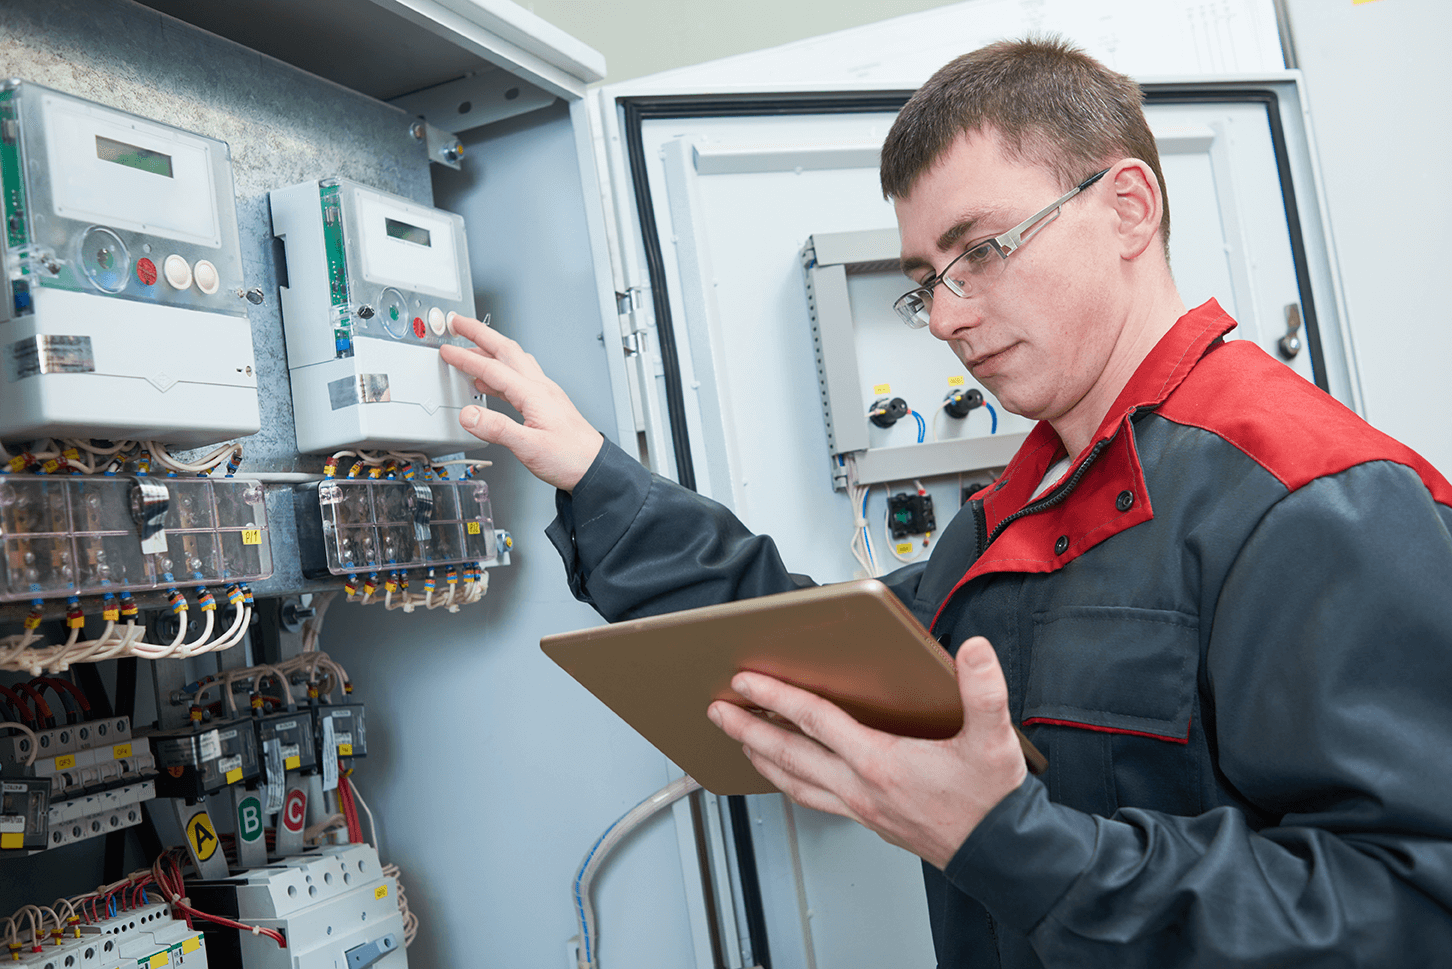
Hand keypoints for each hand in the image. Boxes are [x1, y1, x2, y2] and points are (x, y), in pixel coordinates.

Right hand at [439, 313, 603, 491]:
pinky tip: (490, 383)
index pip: (493, 369)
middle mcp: (540, 387)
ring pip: (514, 360)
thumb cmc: (570, 457)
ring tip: (470, 349)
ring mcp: (545, 393)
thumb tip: (468, 415)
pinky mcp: (547, 403)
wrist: (594, 467)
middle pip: (506, 350)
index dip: (467, 358)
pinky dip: (500, 372)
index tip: (447, 350)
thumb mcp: (529, 447)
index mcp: (534, 394)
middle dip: (480, 334)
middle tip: (459, 323)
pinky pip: (519, 377)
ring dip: (490, 350)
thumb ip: (497, 429)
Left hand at [707, 636, 1026, 869]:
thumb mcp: (993, 740)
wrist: (1000, 854)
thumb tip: (973, 650)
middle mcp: (861, 787)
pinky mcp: (869, 821)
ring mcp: (861, 808)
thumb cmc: (990, 801)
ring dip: (763, 760)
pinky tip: (789, 777)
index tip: (747, 681)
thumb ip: (984, 691)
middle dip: (748, 730)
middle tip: (718, 711)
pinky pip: (816, 800)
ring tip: (739, 742)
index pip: (815, 722)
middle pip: (789, 754)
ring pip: (796, 782)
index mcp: (881, 762)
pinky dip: (791, 784)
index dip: (777, 697)